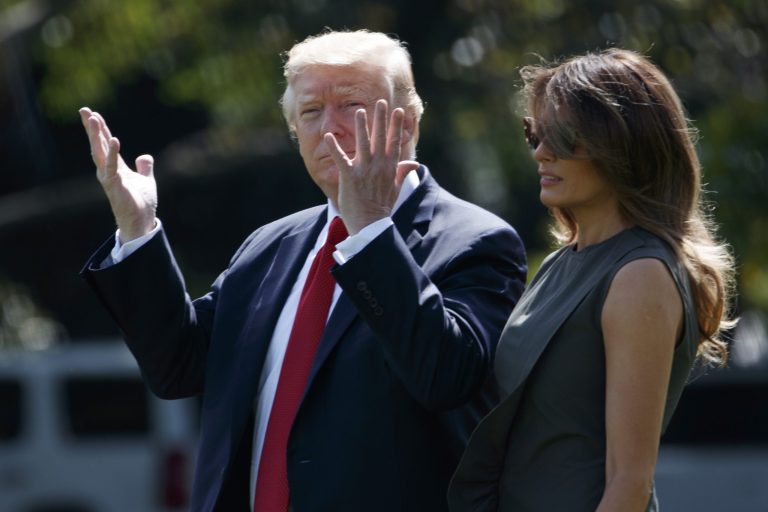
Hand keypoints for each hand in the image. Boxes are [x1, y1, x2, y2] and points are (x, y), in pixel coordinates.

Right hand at [79, 107, 157, 241]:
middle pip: (98, 145)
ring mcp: (109, 178)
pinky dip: (112, 153)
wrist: (141, 222)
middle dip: (92, 127)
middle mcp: (108, 170)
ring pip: (100, 153)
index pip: (105, 144)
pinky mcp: (114, 186)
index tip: (93, 113)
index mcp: (115, 167)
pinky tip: (114, 139)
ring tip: (94, 118)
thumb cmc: (140, 203)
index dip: (101, 129)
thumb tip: (145, 157)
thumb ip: (145, 168)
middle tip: (84, 110)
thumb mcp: (146, 180)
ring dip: (97, 135)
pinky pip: (112, 166)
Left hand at [324, 99, 418, 234]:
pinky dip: (334, 147)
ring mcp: (364, 170)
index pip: (394, 142)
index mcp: (390, 168)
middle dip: (381, 119)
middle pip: (380, 138)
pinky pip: (341, 158)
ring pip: (363, 143)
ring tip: (359, 111)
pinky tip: (328, 135)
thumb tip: (414, 163)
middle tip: (381, 102)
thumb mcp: (396, 188)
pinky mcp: (349, 177)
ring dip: (361, 126)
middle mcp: (378, 165)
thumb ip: (402, 172)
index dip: (396, 126)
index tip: (398, 111)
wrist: (371, 225)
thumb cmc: (382, 208)